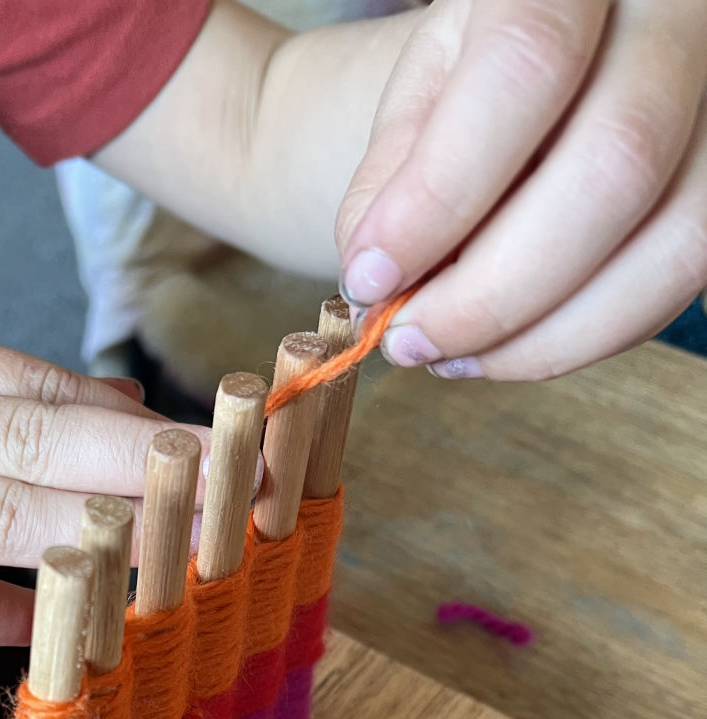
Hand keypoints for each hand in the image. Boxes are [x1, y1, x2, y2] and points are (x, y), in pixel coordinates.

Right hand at [0, 337, 203, 677]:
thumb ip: (9, 414)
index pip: (36, 384)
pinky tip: (75, 625)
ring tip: (177, 554)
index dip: (133, 416)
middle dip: (141, 466)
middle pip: (31, 440)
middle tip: (230, 488)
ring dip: (97, 540)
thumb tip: (133, 402)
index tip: (221, 439)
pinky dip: (19, 615)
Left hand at [336, 0, 706, 378]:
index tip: (371, 275)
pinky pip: (680, 281)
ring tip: (452, 355)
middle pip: (618, 162)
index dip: (443, 191)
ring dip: (546, 334)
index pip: (529, 64)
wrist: (553, 62)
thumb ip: (395, 176)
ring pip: (675, 238)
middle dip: (496, 289)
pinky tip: (509, 345)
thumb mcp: (420, 94)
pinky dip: (584, 335)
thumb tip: (383, 279)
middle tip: (409, 338)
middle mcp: (680, 13)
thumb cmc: (477, 79)